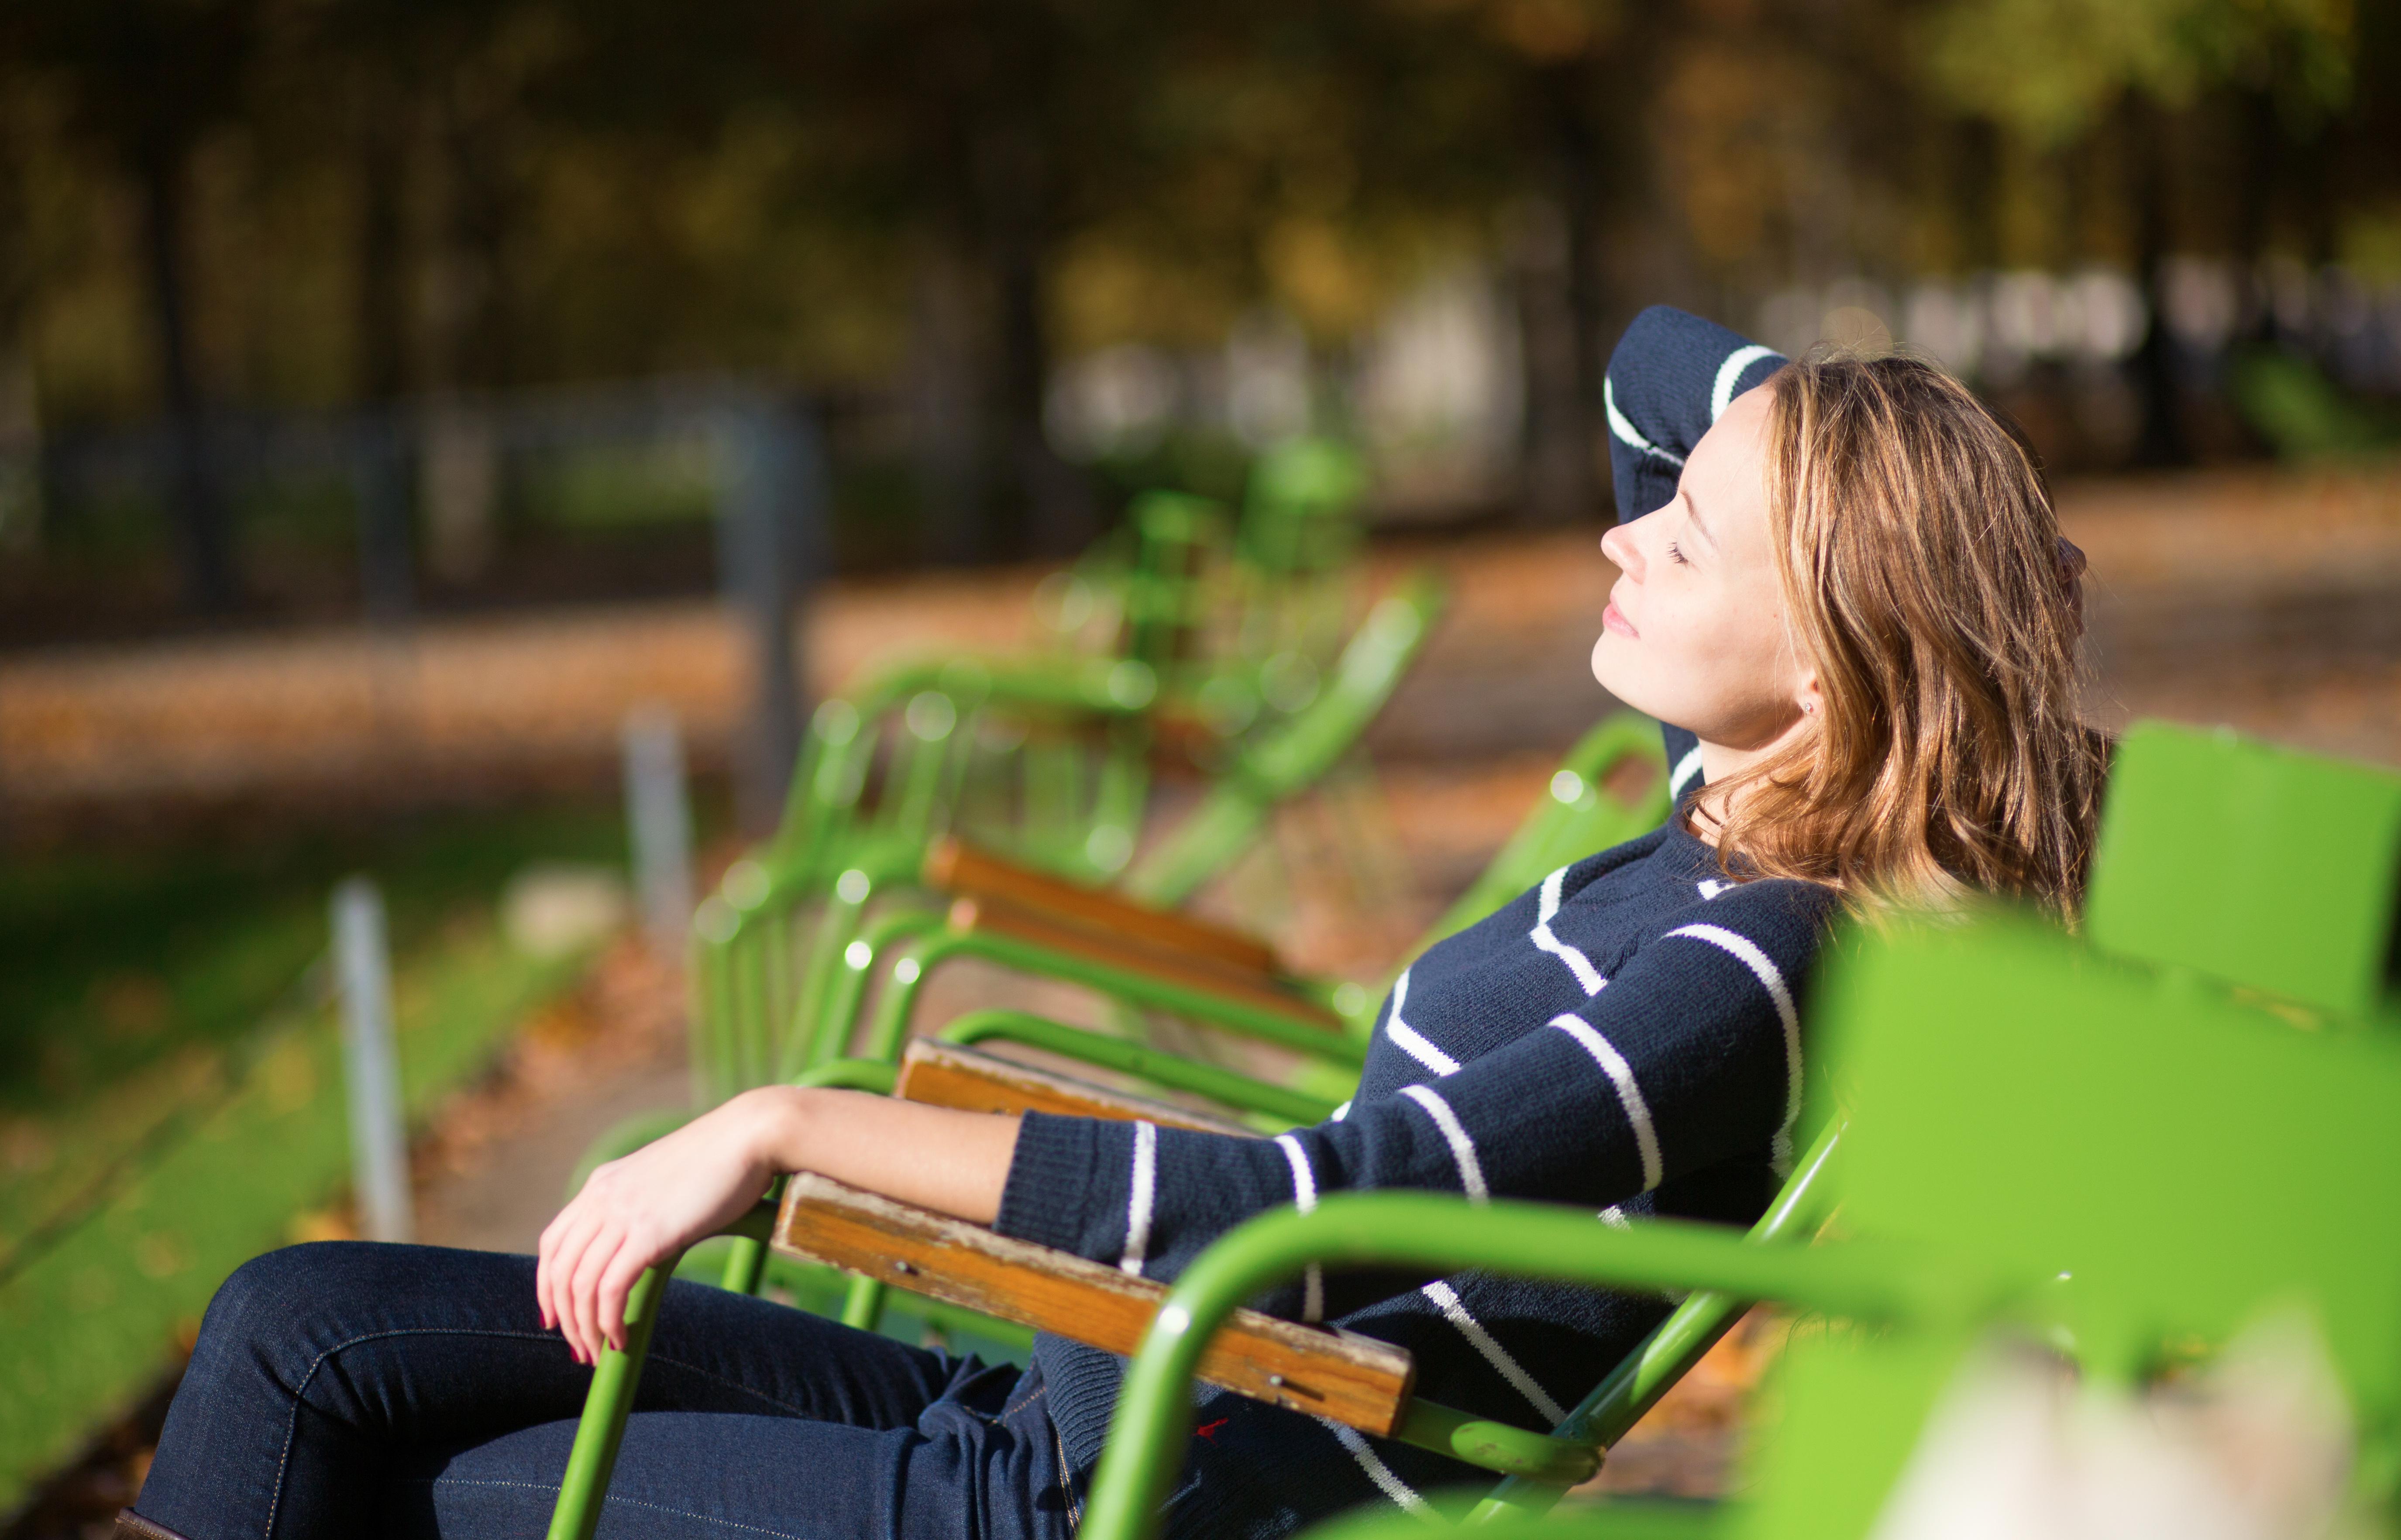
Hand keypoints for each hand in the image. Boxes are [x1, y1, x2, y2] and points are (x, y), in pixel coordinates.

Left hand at [536, 1088, 793, 1361]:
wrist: (749, 1135)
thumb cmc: (721, 1158)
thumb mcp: (663, 1179)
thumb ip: (641, 1205)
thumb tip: (643, 1241)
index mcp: (602, 1183)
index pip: (552, 1243)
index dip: (547, 1287)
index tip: (557, 1318)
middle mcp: (602, 1197)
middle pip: (559, 1270)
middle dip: (565, 1318)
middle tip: (581, 1350)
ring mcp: (623, 1214)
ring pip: (580, 1285)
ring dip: (585, 1328)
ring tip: (599, 1353)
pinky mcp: (649, 1233)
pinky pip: (611, 1289)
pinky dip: (610, 1321)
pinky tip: (622, 1339)